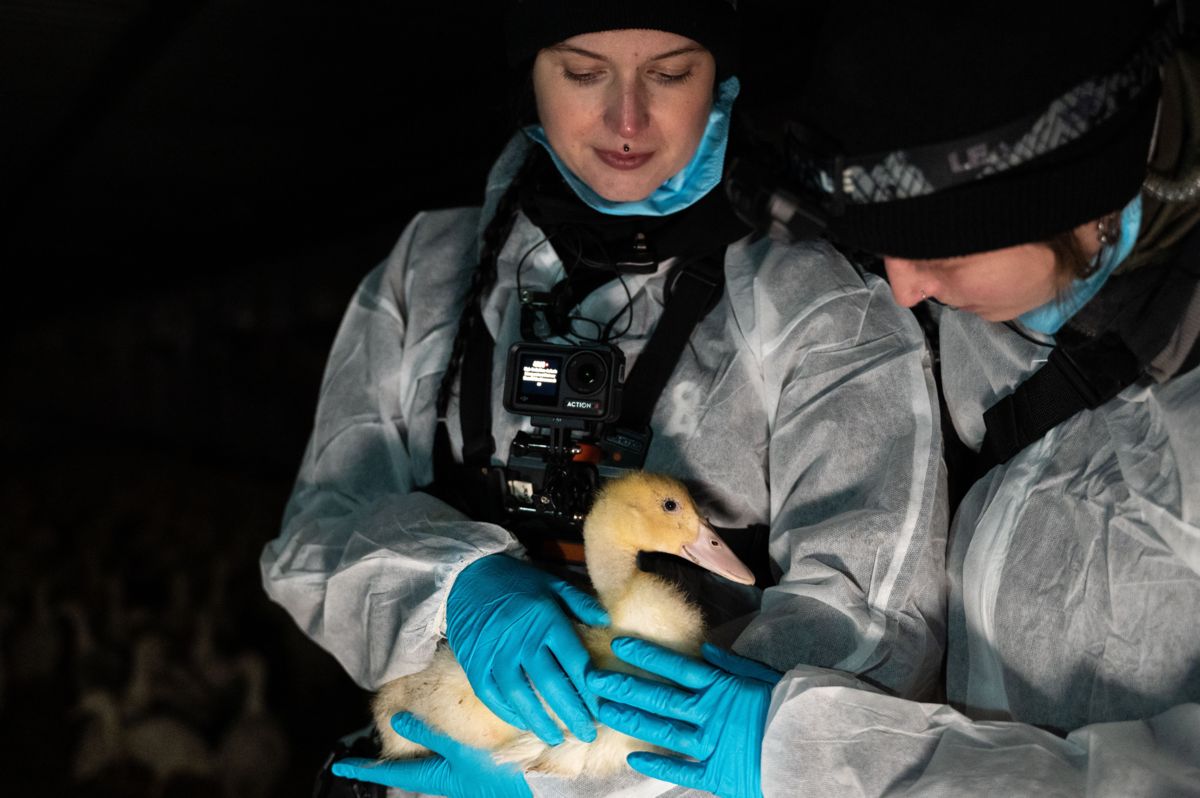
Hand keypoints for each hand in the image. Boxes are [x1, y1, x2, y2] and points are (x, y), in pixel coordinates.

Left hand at [332, 712, 530, 797]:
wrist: (535, 790)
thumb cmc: (497, 772)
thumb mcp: (459, 750)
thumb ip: (429, 733)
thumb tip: (397, 721)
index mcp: (433, 779)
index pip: (389, 772)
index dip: (364, 768)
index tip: (339, 766)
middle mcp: (443, 780)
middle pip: (406, 771)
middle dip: (385, 764)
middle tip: (364, 757)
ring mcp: (458, 777)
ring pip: (426, 765)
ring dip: (410, 754)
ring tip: (396, 744)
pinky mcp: (473, 770)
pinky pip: (444, 759)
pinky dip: (433, 748)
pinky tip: (438, 738)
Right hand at [445, 554, 609, 744]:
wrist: (468, 575)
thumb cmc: (517, 582)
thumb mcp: (553, 584)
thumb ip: (580, 603)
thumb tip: (607, 623)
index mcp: (547, 620)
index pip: (574, 662)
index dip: (590, 690)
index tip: (601, 709)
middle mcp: (522, 639)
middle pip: (551, 685)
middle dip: (572, 713)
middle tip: (586, 734)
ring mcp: (495, 653)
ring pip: (520, 696)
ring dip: (540, 721)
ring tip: (556, 738)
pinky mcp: (474, 663)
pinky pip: (492, 695)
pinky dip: (508, 712)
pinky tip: (523, 723)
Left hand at [586, 638, 782, 797]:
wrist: (811, 744)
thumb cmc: (791, 705)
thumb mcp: (763, 676)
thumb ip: (731, 664)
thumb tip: (704, 648)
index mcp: (721, 686)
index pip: (675, 666)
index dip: (646, 655)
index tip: (619, 644)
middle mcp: (709, 713)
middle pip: (659, 697)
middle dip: (624, 687)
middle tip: (593, 679)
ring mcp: (711, 744)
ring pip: (662, 731)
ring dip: (631, 721)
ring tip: (603, 713)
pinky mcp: (718, 773)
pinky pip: (682, 769)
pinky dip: (657, 765)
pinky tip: (633, 759)